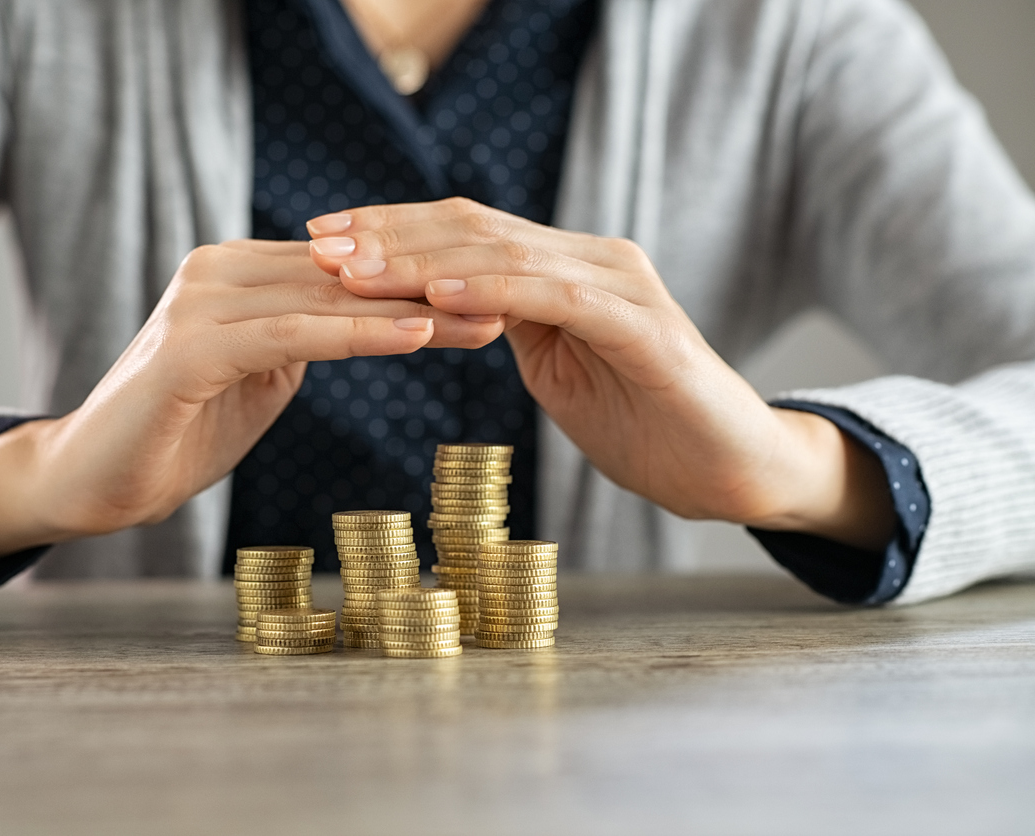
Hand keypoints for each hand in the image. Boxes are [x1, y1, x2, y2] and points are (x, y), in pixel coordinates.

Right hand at [0, 240, 503, 564]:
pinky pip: (292, 334)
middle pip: (348, 276)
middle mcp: (220, 270)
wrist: (89, 479)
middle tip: (515, 299)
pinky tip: (415, 337)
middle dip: (433, 290)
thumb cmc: (178, 432)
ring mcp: (201, 302)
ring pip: (328, 298)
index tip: (496, 296)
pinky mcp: (191, 346)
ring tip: (486, 317)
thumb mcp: (260, 377)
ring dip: (412, 309)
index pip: (349, 272)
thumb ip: (303, 339)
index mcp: (241, 274)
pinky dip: (357, 335)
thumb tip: (370, 321)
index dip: (423, 283)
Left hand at [307, 200, 895, 548]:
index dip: (391, 232)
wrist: (731, 470)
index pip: (465, 232)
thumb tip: (444, 307)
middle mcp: (592, 258)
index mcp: (565, 268)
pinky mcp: (640, 326)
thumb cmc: (644, 426)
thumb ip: (510, 327)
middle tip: (316, 243)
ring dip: (420, 258)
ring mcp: (619, 285)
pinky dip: (491, 289)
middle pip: (474, 228)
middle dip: (387, 236)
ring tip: (352, 267)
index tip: (321, 240)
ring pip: (504, 253)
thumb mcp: (557, 370)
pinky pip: (553, 296)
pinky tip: (434, 291)